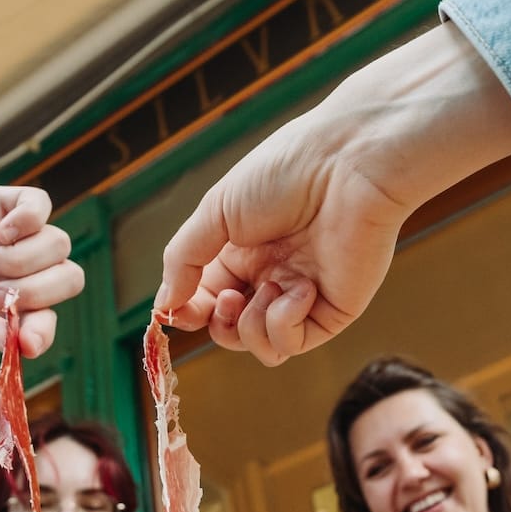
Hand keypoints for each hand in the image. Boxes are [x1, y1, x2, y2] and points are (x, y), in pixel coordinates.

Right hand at [0, 183, 81, 356]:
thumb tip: (15, 346)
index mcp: (5, 309)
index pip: (45, 320)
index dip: (44, 331)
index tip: (27, 342)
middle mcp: (16, 273)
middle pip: (66, 278)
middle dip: (38, 291)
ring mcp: (10, 238)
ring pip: (58, 244)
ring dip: (27, 259)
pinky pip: (39, 203)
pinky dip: (31, 218)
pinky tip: (1, 232)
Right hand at [155, 108, 408, 365]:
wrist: (347, 164)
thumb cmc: (285, 172)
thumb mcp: (216, 211)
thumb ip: (184, 260)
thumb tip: (164, 307)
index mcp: (242, 250)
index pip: (205, 299)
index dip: (188, 312)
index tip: (175, 312)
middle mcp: (271, 275)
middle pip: (230, 330)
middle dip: (218, 324)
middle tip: (228, 299)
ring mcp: (302, 295)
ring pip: (260, 347)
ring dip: (249, 328)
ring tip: (264, 290)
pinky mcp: (333, 310)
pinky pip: (293, 343)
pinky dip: (284, 323)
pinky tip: (300, 289)